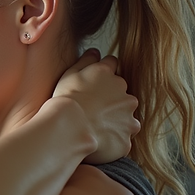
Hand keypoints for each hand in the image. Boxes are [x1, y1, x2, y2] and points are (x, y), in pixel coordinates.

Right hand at [53, 49, 139, 163]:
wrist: (69, 127)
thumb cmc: (66, 100)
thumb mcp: (70, 74)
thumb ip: (86, 60)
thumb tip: (96, 52)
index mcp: (110, 76)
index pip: (113, 66)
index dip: (103, 75)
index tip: (94, 84)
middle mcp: (125, 95)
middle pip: (122, 95)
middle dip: (111, 101)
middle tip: (92, 110)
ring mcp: (128, 118)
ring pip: (125, 118)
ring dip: (115, 122)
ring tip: (95, 129)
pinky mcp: (126, 139)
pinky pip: (121, 140)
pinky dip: (113, 141)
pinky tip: (97, 142)